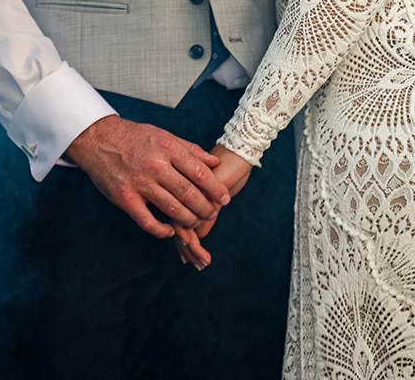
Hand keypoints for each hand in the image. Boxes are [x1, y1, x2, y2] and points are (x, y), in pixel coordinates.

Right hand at [65, 115, 230, 237]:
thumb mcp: (164, 135)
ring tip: (195, 222)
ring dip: (188, 220)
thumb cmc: (134, 137)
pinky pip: (147, 221)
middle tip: (212, 214)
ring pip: (172, 209)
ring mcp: (139, 182)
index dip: (216, 188)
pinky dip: (161, 230)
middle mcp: (155, 165)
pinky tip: (170, 230)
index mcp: (168, 147)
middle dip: (206, 208)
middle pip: (189, 194)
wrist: (99, 139)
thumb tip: (214, 163)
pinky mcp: (125, 197)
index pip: (200, 172)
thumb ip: (190, 150)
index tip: (225, 198)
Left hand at [173, 145, 251, 269]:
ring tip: (202, 262)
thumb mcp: (215, 193)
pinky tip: (201, 249)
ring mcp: (189, 191)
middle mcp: (180, 189)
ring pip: (183, 225)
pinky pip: (196, 221)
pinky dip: (197, 239)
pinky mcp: (201, 193)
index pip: (175, 217)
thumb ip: (204, 208)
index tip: (187, 257)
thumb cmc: (228, 168)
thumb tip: (197, 235)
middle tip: (198, 265)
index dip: (183, 238)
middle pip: (177, 224)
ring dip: (192, 248)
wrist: (238, 149)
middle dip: (187, 248)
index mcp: (181, 187)